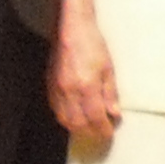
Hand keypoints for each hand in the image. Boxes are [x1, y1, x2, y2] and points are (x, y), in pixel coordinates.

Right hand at [48, 13, 120, 137]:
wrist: (71, 30)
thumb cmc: (93, 45)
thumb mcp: (109, 68)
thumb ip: (110, 93)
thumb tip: (115, 113)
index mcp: (87, 86)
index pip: (95, 117)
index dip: (103, 129)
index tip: (110, 133)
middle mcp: (69, 91)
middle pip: (78, 123)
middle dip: (90, 132)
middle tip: (101, 132)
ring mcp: (57, 89)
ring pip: (65, 119)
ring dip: (78, 127)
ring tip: (90, 127)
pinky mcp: (49, 86)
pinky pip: (56, 110)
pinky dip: (66, 118)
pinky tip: (75, 116)